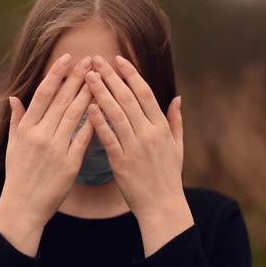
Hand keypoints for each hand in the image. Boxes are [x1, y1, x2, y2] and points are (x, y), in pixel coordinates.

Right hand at [0, 53, 94, 256]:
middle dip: (77, 78)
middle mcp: (40, 136)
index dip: (56, 74)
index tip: (68, 58)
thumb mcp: (13, 146)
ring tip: (101, 78)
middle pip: (61, 100)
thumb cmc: (18, 176)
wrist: (22, 208)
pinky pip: (84, 139)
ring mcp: (55, 150)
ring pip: (75, 115)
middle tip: (91, 60)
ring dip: (89, 94)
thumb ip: (16, 121)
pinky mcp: (69, 165)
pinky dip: (94, 123)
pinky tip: (105, 109)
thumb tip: (13, 98)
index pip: (43, 95)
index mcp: (26, 129)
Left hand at [85, 55, 193, 255]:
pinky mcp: (121, 162)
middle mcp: (149, 134)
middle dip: (111, 76)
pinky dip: (99, 121)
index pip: (145, 93)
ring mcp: (135, 147)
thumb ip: (175, 121)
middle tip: (96, 60)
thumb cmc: (168, 176)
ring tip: (89, 76)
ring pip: (116, 113)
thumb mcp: (177, 147)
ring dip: (102, 92)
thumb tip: (177, 98)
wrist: (162, 206)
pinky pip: (109, 137)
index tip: (118, 60)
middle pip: (128, 98)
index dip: (131, 74)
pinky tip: (88, 107)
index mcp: (161, 127)